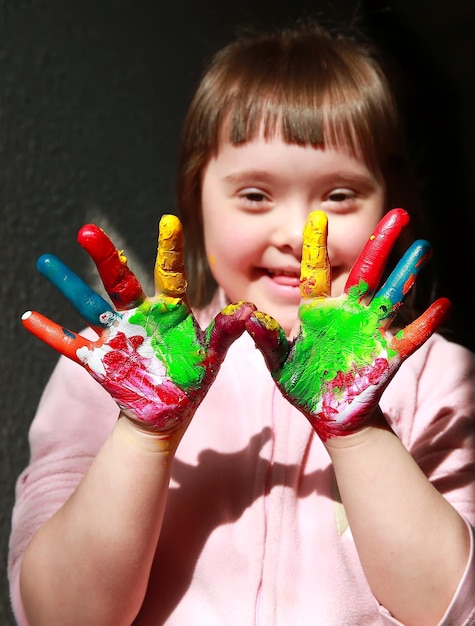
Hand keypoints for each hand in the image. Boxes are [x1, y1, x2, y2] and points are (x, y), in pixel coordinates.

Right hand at [22, 215, 254, 437]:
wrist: (167, 409)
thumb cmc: (191, 379)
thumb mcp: (212, 355)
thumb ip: (228, 332)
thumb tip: (250, 311)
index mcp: (169, 310)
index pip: (169, 273)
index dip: (169, 249)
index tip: (169, 221)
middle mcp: (139, 315)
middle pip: (120, 280)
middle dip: (105, 257)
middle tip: (88, 230)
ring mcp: (116, 334)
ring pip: (89, 303)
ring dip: (67, 285)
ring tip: (46, 261)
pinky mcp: (100, 357)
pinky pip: (71, 344)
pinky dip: (52, 333)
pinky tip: (29, 318)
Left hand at [247, 209, 450, 440]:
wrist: (330, 414)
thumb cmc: (302, 384)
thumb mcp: (278, 362)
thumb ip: (266, 339)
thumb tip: (245, 315)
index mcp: (318, 312)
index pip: (316, 273)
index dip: (316, 246)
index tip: (317, 216)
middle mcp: (347, 314)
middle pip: (366, 273)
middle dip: (381, 244)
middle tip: (398, 213)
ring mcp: (369, 332)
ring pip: (392, 296)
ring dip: (407, 273)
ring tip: (424, 247)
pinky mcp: (387, 355)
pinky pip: (410, 337)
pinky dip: (425, 323)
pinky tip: (443, 305)